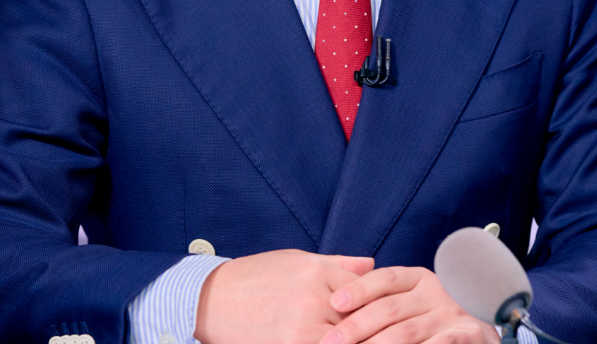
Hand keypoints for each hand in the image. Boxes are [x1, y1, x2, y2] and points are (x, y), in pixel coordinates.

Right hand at [194, 249, 373, 343]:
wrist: (210, 300)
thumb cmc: (255, 277)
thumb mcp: (296, 260)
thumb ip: (337, 264)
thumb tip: (371, 265)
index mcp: (317, 271)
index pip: (366, 291)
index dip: (377, 304)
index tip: (385, 314)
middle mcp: (313, 298)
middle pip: (360, 319)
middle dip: (371, 328)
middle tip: (386, 333)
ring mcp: (301, 327)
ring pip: (345, 339)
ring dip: (354, 340)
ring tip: (365, 341)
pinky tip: (333, 343)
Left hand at [324, 266, 499, 343]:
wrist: (480, 334)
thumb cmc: (435, 322)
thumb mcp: (413, 305)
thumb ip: (384, 304)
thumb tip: (337, 308)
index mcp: (419, 280)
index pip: (386, 279)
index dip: (360, 288)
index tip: (335, 302)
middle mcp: (436, 293)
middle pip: (389, 308)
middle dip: (355, 327)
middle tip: (329, 342)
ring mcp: (452, 315)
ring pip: (407, 332)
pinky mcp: (468, 335)